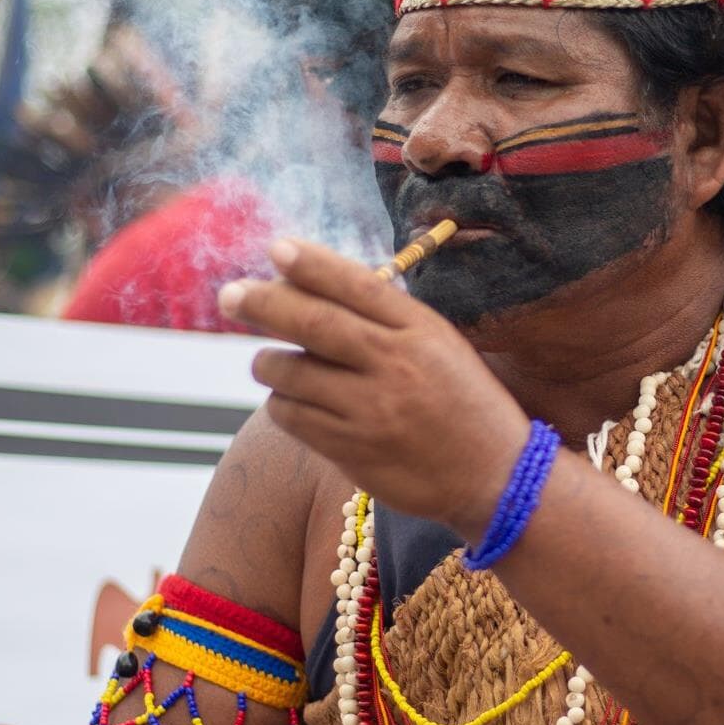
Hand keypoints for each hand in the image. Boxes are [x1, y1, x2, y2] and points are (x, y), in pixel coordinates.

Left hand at [216, 238, 530, 539]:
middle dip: (264, 304)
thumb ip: (385, 317)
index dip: (313, 264)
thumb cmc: (461, 401)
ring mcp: (372, 410)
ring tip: (266, 361)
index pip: (357, 286)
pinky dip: (281, 403)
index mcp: (419, 330)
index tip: (276, 248)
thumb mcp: (438, 345)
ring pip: (293, 373)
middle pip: (315, 324)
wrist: (493, 477)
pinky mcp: (353, 451)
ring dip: (267, 362)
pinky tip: (288, 399)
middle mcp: (395, 364)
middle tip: (230, 295)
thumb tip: (309, 284)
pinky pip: (294, 417)